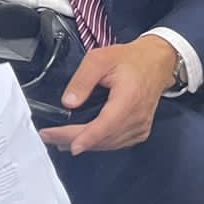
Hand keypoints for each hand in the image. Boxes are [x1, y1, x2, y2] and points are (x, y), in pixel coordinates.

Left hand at [39, 36, 177, 154]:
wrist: (155, 63)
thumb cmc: (129, 59)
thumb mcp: (99, 59)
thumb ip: (82, 80)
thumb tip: (68, 102)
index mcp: (129, 98)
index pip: (106, 125)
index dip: (86, 137)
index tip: (69, 144)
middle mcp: (137, 117)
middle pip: (103, 138)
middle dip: (73, 139)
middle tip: (48, 136)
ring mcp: (140, 127)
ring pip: (109, 144)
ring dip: (84, 144)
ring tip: (58, 139)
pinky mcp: (139, 131)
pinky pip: (116, 143)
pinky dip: (97, 143)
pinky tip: (81, 139)